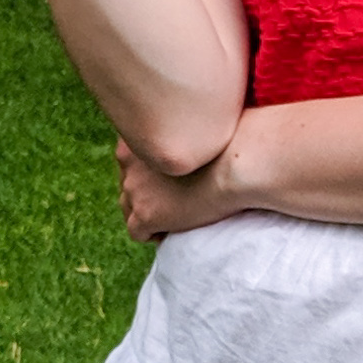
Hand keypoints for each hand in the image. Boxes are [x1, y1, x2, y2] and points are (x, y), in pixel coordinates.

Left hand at [116, 131, 253, 242]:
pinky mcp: (145, 215)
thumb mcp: (192, 129)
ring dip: (149, 212)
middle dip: (147, 192)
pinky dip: (153, 233)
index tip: (170, 178)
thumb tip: (179, 133)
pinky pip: (138, 232)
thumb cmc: (227, 141)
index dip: (150, 172)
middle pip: (129, 183)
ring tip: (174, 215)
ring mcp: (134, 190)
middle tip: (172, 197)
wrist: (234, 164)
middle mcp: (128, 163)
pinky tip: (175, 228)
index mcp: (138, 138)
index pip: (131, 160)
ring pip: (129, 208)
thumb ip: (179, 135)